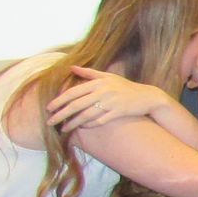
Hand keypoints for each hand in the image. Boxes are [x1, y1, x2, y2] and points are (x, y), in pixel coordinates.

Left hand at [46, 67, 168, 133]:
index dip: (59, 101)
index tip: (48, 109)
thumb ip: (89, 73)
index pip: (73, 92)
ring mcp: (112, 102)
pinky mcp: (119, 112)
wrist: (148, 97)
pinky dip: (89, 125)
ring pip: (86, 115)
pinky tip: (82, 128)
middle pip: (76, 105)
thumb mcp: (109, 76)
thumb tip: (71, 67)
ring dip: (72, 123)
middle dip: (61, 114)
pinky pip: (99, 121)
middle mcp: (103, 91)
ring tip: (63, 129)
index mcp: (98, 82)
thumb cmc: (126, 87)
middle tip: (49, 122)